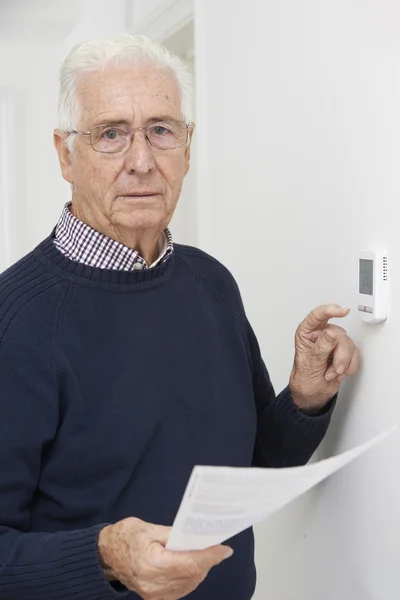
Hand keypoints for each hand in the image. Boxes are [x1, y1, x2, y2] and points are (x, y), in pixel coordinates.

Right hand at [97, 517, 232, 599]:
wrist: (106, 555)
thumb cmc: (126, 537)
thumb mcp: (150, 528)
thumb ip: (176, 534)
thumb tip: (198, 536)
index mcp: (152, 563)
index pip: (191, 563)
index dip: (210, 556)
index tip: (224, 549)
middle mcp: (154, 584)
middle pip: (193, 575)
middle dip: (207, 560)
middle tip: (214, 546)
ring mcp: (154, 595)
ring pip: (190, 584)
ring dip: (200, 569)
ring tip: (203, 553)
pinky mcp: (155, 599)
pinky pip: (181, 590)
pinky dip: (190, 578)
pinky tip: (191, 565)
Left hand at [289, 304, 359, 411]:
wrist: (313, 394)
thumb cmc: (304, 379)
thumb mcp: (311, 364)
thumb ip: (321, 348)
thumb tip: (331, 333)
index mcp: (306, 333)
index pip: (317, 316)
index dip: (331, 310)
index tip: (344, 311)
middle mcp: (320, 335)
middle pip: (338, 333)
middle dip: (339, 354)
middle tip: (334, 368)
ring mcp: (333, 342)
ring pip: (348, 344)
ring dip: (343, 363)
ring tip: (331, 373)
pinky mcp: (343, 351)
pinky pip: (355, 353)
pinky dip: (350, 366)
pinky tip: (339, 373)